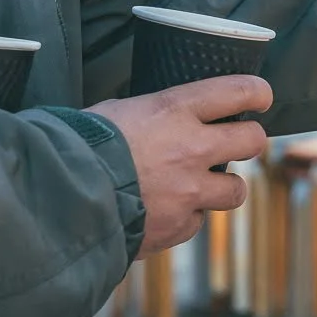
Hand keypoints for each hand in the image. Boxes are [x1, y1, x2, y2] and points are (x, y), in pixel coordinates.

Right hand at [88, 74, 272, 257]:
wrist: (56, 199)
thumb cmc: (75, 146)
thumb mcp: (114, 112)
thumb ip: (149, 115)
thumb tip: (158, 118)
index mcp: (175, 110)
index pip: (239, 90)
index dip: (257, 92)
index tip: (260, 98)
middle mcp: (192, 148)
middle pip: (253, 141)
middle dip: (248, 140)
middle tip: (236, 142)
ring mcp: (189, 191)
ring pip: (236, 190)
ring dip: (223, 188)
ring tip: (201, 186)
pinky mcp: (178, 226)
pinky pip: (197, 222)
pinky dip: (184, 218)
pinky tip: (161, 212)